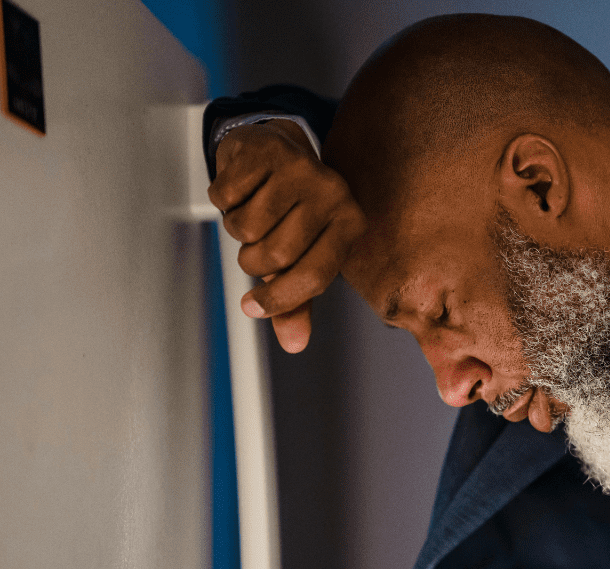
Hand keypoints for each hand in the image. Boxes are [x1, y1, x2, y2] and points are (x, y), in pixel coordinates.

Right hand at [207, 119, 366, 352]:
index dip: (279, 299)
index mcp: (351, 223)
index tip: (252, 306)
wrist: (278, 148)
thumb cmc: (293, 209)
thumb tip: (294, 344)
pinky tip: (241, 186)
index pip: (314, 276)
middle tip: (255, 242)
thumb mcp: (302, 254)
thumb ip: (297, 299)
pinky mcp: (267, 150)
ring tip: (252, 209)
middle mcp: (333, 194)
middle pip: (274, 255)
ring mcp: (301, 169)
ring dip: (235, 226)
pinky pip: (225, 197)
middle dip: (252, 258)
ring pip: (245, 228)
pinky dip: (222, 198)